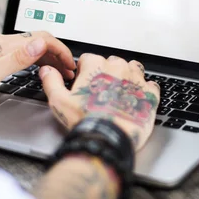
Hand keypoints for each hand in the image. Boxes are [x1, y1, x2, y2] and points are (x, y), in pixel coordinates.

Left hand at [0, 32, 75, 103]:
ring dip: (47, 57)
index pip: (42, 38)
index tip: (70, 64)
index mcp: (4, 44)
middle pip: (38, 41)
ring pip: (30, 46)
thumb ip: (19, 57)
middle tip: (68, 71)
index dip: (60, 50)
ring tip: (57, 71)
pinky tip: (36, 69)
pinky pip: (20, 52)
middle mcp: (1, 42)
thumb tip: (41, 43)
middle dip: (57, 53)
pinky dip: (35, 59)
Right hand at [40, 54, 159, 150]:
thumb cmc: (85, 121)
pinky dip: (144, 90)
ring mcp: (136, 78)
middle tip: (101, 93)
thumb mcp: (59, 102)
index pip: (89, 59)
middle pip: (112, 63)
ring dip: (127, 77)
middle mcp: (118, 67)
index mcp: (96, 65)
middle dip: (107, 74)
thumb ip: (52, 81)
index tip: (85, 84)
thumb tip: (47, 70)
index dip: (85, 72)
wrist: (109, 139)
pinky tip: (136, 99)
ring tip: (120, 94)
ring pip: (133, 69)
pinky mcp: (150, 92)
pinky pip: (150, 84)